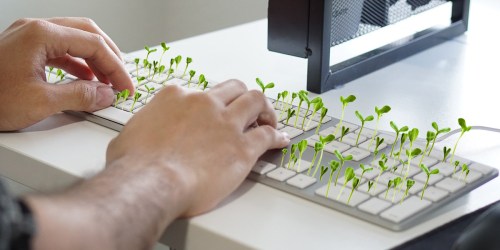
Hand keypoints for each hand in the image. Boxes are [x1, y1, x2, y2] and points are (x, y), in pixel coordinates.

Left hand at [0, 18, 133, 130]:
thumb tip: (105, 94)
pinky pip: (59, 49)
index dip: (116, 67)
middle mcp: (35, 29)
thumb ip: (79, 95)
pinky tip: (84, 79)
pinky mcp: (23, 48)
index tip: (126, 86)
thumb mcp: (39, 102)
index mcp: (40, 35)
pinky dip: (77, 63)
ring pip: (74, 38)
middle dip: (109, 57)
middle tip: (121, 80)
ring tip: (106, 81)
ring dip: (94, 59)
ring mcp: (27, 37)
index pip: (93, 44)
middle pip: (87, 33)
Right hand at [106, 80, 289, 216]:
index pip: (198, 91)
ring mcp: (225, 124)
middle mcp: (204, 104)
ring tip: (268, 119)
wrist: (150, 182)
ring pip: (255, 101)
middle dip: (241, 96)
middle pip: (233, 88)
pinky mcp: (242, 148)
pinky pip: (267, 136)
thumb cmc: (135, 164)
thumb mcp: (130, 134)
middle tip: (246, 109)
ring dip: (264, 109)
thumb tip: (141, 134)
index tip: (209, 113)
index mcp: (176, 98)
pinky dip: (277, 136)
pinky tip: (280, 140)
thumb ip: (145, 127)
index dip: (207, 103)